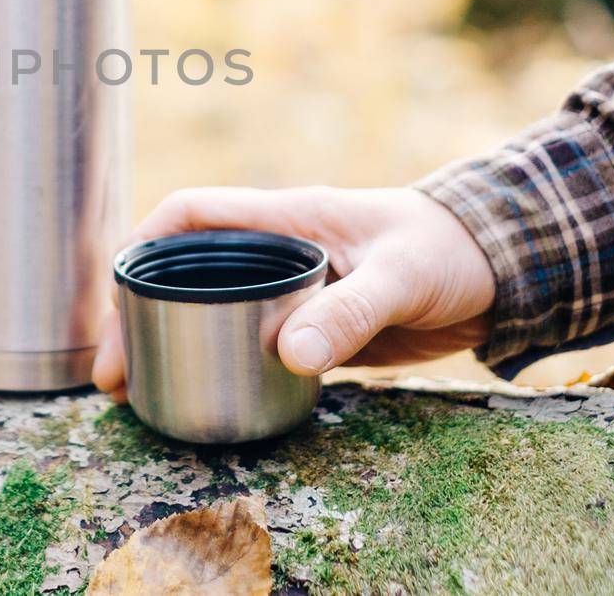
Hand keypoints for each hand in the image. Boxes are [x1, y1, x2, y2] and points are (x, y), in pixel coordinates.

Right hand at [92, 186, 496, 401]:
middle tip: (113, 373)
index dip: (142, 242)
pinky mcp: (310, 329)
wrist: (500, 269)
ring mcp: (288, 292)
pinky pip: (244, 346)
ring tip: (132, 394)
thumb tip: (287, 355)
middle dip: (134, 315)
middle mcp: (274, 252)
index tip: (115, 289)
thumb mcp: (399, 277)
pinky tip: (194, 400)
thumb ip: (348, 312)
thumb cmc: (448, 250)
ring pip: (204, 312)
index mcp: (284, 219)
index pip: (189, 214)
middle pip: (181, 273)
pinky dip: (210, 368)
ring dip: (164, 345)